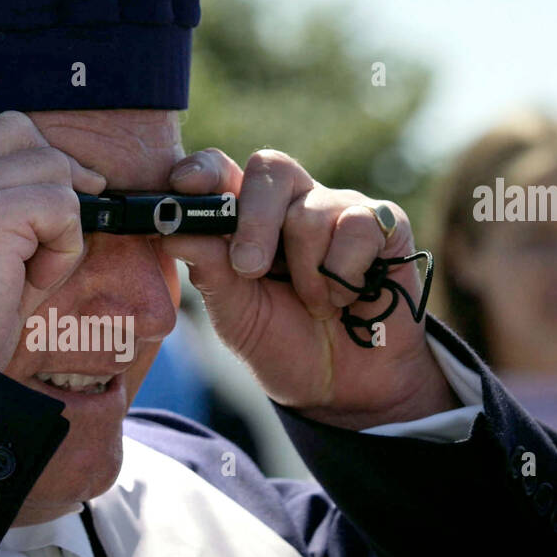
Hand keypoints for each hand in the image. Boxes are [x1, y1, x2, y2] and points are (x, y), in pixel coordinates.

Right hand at [0, 111, 105, 370]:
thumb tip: (64, 210)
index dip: (32, 165)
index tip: (55, 211)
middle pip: (19, 130)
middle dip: (59, 174)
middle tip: (68, 227)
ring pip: (48, 165)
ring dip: (60, 222)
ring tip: (35, 277)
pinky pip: (61, 206)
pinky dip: (64, 250)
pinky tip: (34, 287)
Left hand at [160, 148, 457, 427]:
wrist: (345, 388)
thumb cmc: (285, 345)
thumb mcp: (237, 315)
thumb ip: (210, 272)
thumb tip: (171, 232)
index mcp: (246, 218)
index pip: (222, 171)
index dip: (204, 171)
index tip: (184, 185)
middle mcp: (292, 203)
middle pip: (270, 169)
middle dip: (255, 222)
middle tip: (250, 270)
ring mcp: (339, 208)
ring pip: (311, 212)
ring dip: (307, 272)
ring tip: (316, 305)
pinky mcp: (384, 223)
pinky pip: (358, 227)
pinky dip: (344, 274)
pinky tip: (348, 296)